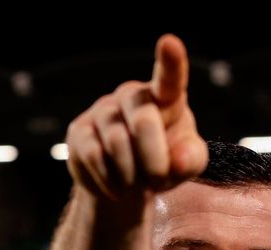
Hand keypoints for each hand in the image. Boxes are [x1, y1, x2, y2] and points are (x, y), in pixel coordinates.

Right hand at [65, 34, 207, 200]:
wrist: (129, 182)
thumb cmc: (167, 163)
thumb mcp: (187, 164)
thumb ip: (191, 160)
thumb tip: (179, 159)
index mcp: (166, 98)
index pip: (169, 78)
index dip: (170, 62)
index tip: (170, 42)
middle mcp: (132, 96)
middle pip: (144, 121)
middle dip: (155, 160)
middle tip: (158, 182)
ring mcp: (103, 110)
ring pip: (117, 143)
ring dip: (132, 175)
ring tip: (137, 184)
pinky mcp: (79, 131)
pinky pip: (94, 157)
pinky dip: (111, 181)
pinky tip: (117, 187)